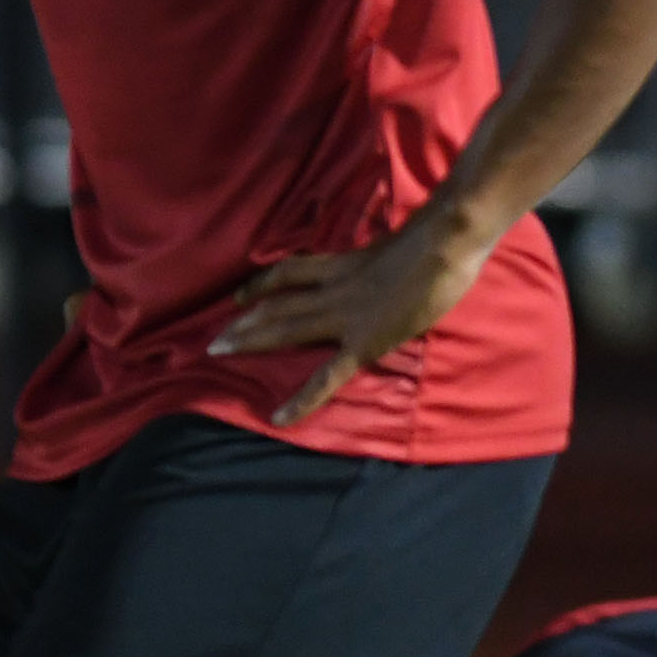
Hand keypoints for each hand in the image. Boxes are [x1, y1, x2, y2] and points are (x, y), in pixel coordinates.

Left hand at [208, 205, 501, 423]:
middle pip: (277, 305)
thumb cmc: (437, 238)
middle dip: (243, 322)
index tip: (238, 296)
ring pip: (285, 329)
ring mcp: (343, 317)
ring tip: (217, 354)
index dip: (261, 285)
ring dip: (250, 341)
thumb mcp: (396, 244)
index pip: (291, 272)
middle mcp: (333, 290)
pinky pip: (325, 377)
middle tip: (213, 340)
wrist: (444, 244)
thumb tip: (388, 260)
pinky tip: (279, 418)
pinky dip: (301, 399)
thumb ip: (380, 259)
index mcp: (343, 265)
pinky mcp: (362, 344)